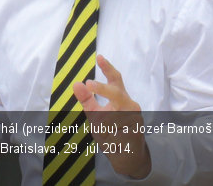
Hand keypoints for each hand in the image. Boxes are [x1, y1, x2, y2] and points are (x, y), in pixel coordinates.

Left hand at [73, 55, 150, 178]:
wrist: (127, 155)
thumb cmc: (111, 132)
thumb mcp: (95, 115)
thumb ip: (87, 100)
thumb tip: (76, 83)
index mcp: (120, 97)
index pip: (115, 79)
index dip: (108, 68)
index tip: (99, 57)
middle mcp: (129, 104)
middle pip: (117, 92)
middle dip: (103, 88)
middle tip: (89, 84)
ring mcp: (135, 117)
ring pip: (116, 114)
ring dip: (106, 121)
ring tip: (104, 128)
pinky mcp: (136, 131)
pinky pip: (120, 130)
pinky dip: (113, 134)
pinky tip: (112, 139)